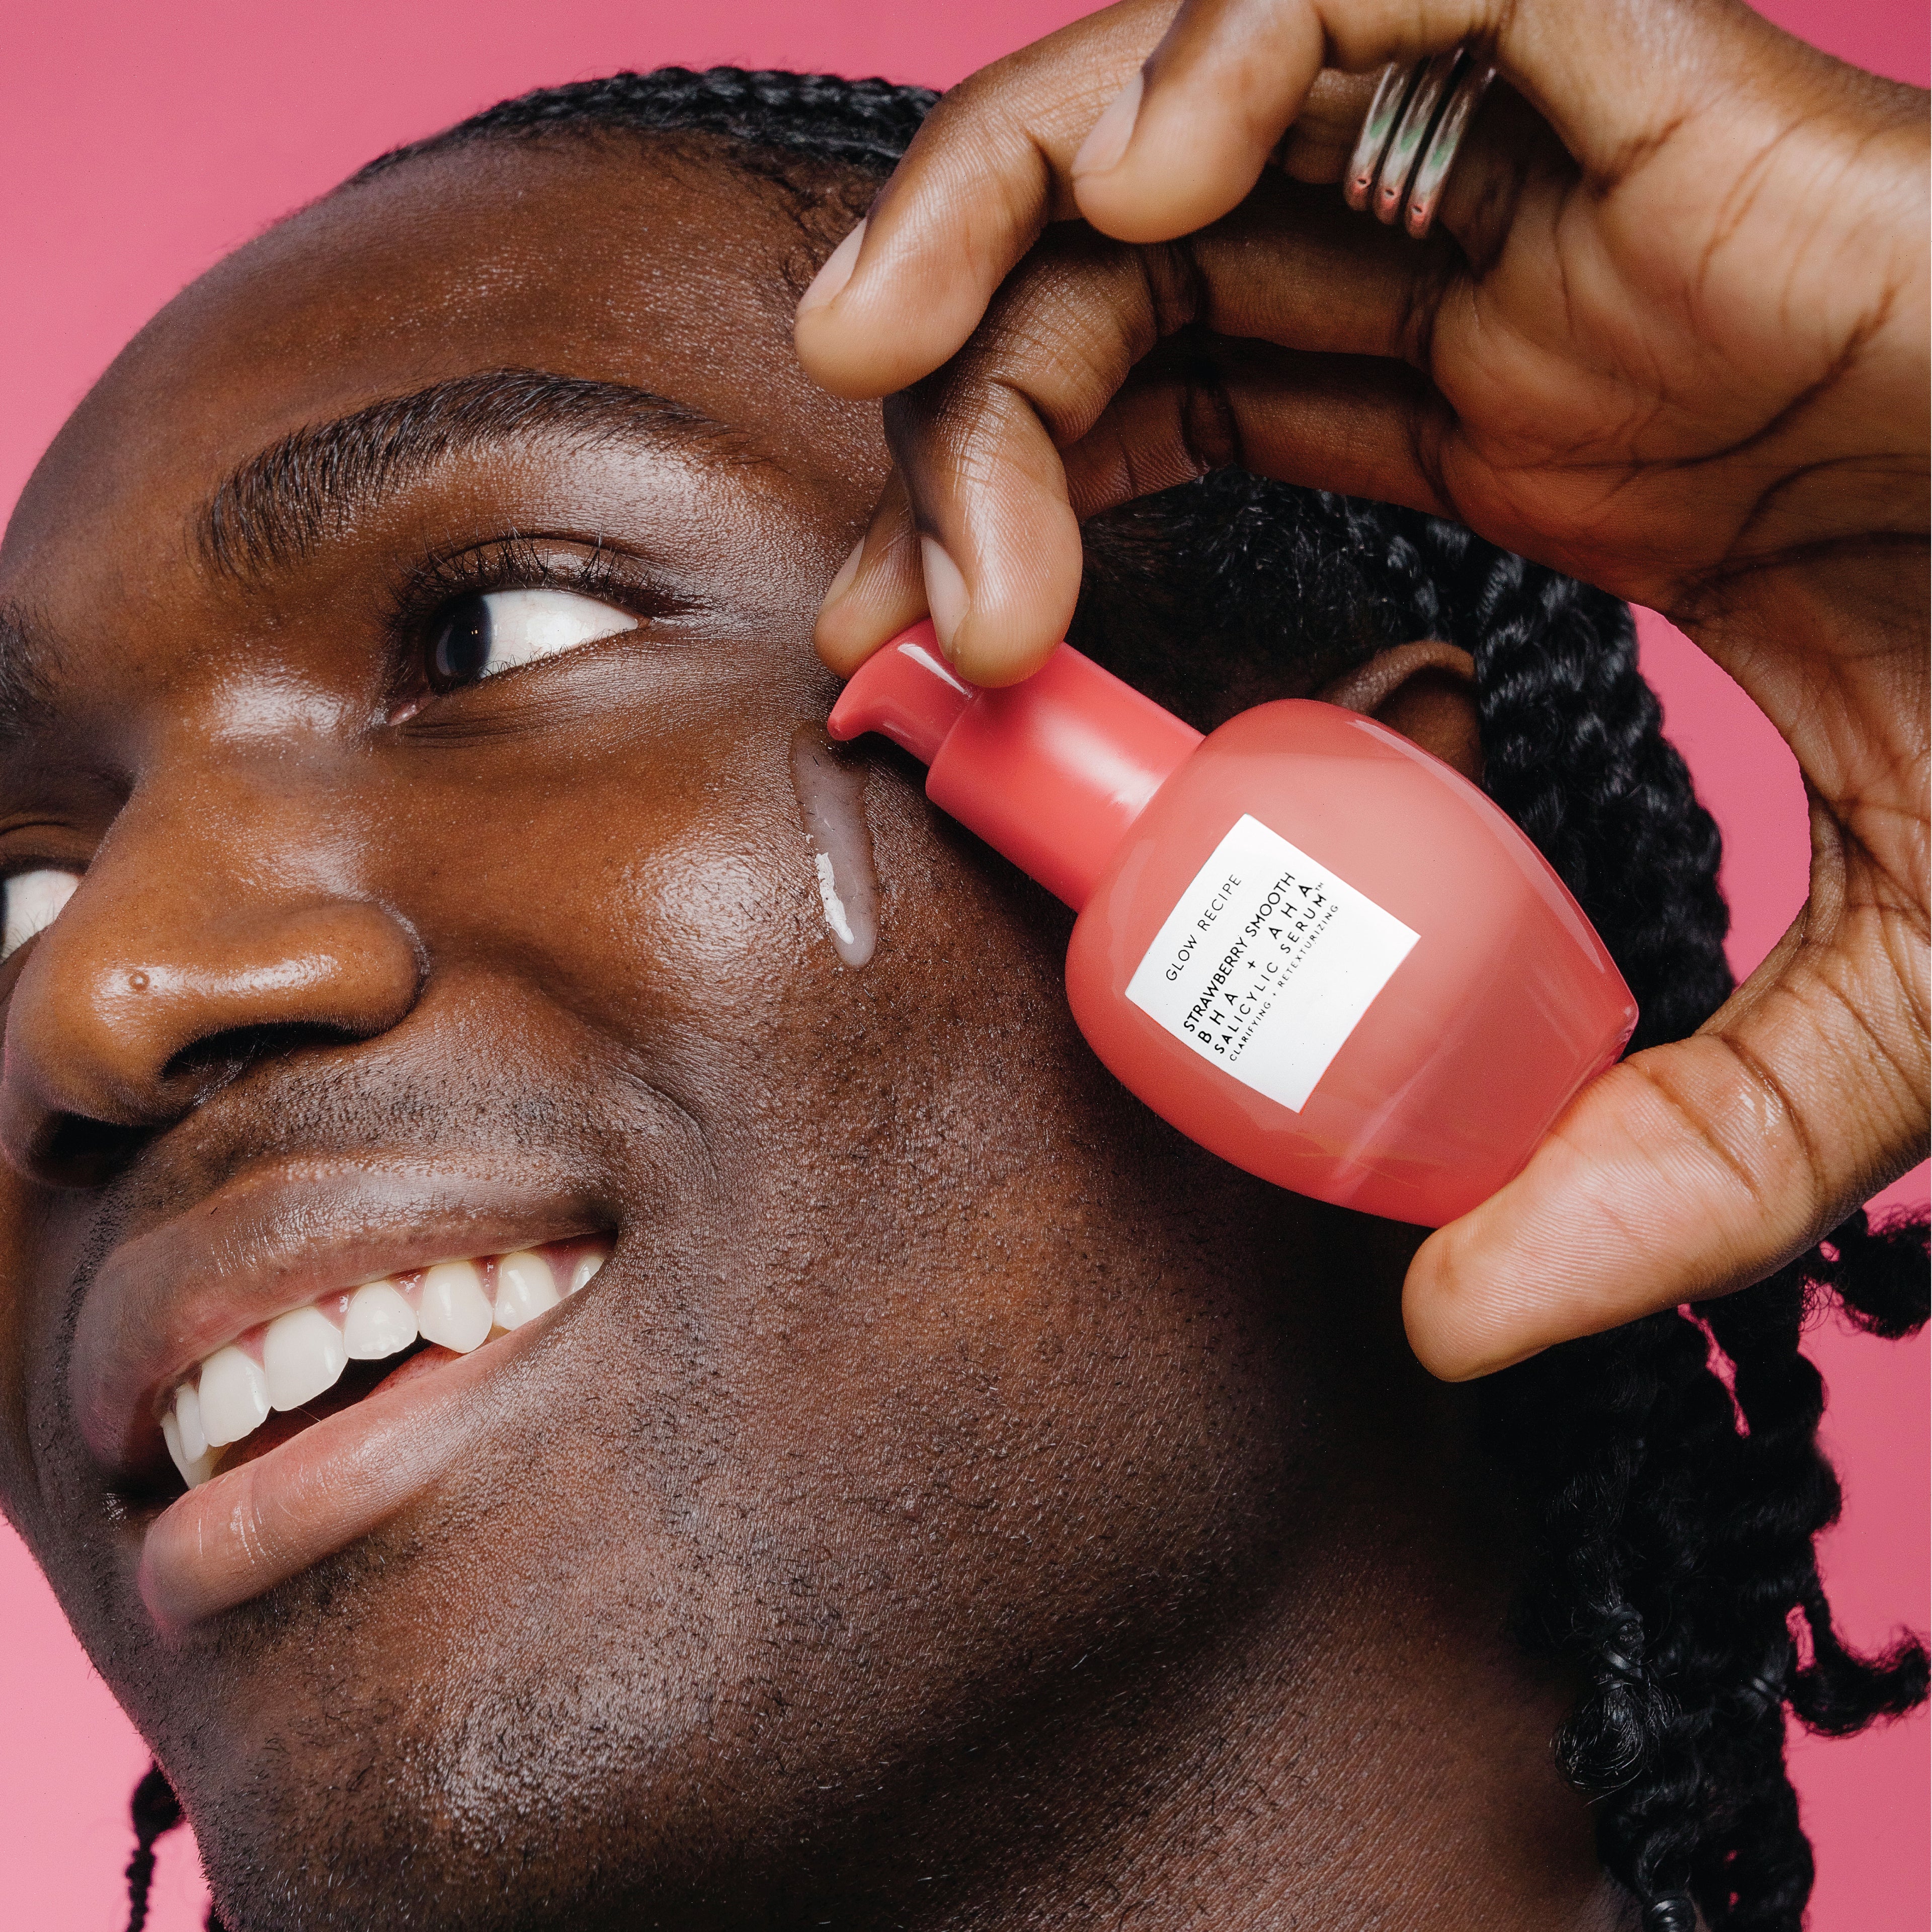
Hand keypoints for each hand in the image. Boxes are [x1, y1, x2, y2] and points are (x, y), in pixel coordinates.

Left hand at [792, 0, 1929, 1375]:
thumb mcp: (1873, 1001)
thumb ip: (1665, 1156)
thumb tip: (1452, 1324)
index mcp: (1532, 447)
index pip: (1196, 424)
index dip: (1024, 514)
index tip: (915, 668)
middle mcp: (1529, 295)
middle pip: (1152, 272)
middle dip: (967, 391)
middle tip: (886, 598)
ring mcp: (1593, 179)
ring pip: (1211, 107)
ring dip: (1014, 202)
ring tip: (877, 346)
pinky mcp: (1679, 83)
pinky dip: (1235, 52)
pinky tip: (1142, 185)